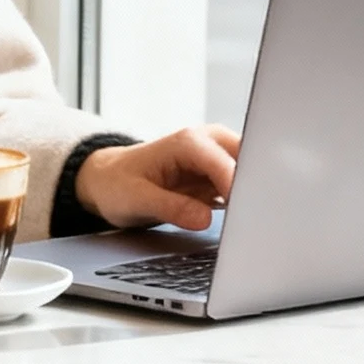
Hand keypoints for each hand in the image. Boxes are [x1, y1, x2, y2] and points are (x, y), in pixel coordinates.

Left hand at [75, 126, 240, 231]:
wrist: (109, 180)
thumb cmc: (118, 184)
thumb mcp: (137, 199)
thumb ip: (171, 208)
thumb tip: (204, 219)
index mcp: (189, 143)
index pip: (227, 165)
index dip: (238, 190)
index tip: (244, 215)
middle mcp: (208, 143)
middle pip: (249, 163)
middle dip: (254, 189)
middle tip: (252, 219)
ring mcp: (216, 158)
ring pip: (251, 174)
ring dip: (252, 197)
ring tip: (249, 221)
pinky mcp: (218, 175)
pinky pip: (242, 187)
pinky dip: (244, 202)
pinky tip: (242, 220)